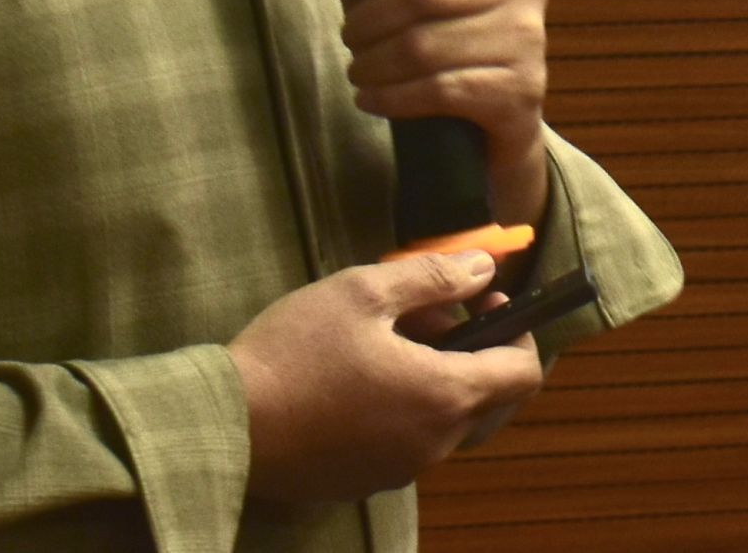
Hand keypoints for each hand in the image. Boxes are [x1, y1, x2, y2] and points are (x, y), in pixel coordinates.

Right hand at [231, 249, 541, 505]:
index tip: (486, 300)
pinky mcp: (363, 482)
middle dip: (473, 349)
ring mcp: (397, 470)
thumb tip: (484, 266)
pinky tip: (358, 377)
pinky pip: (408, 441)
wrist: (225, 424)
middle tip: (428, 313)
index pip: (522, 373)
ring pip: (445, 419)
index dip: (518, 329)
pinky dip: (404, 407)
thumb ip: (434, 277)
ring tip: (385, 338)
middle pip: (487, 398)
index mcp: (443, 397)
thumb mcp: (365, 291)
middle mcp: (431, 444)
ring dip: (435, 377)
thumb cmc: (295, 352)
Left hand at [314, 0, 551, 227]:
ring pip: (424, 46)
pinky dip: (392, 97)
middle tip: (349, 38)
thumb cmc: (438, 26)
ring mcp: (526, 33)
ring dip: (373, 64)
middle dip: (368, 19)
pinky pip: (440, 89)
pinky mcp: (520, 86)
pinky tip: (370, 98)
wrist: (496, 102)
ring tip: (358, 70)